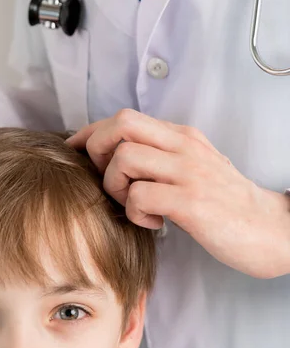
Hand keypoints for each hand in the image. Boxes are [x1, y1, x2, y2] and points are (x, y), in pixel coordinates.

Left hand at [67, 109, 289, 277]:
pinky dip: (136, 212)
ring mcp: (189, 172)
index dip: (91, 132)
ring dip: (115, 186)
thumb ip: (161, 159)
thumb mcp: (194, 169)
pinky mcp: (192, 202)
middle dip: (96, 150)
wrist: (273, 229)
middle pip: (120, 125)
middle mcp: (183, 147)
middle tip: (107, 180)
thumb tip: (117, 161)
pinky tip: (153, 222)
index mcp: (181, 137)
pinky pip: (141, 196)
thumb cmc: (227, 203)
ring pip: (124, 159)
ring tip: (134, 205)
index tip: (76, 151)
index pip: (124, 118)